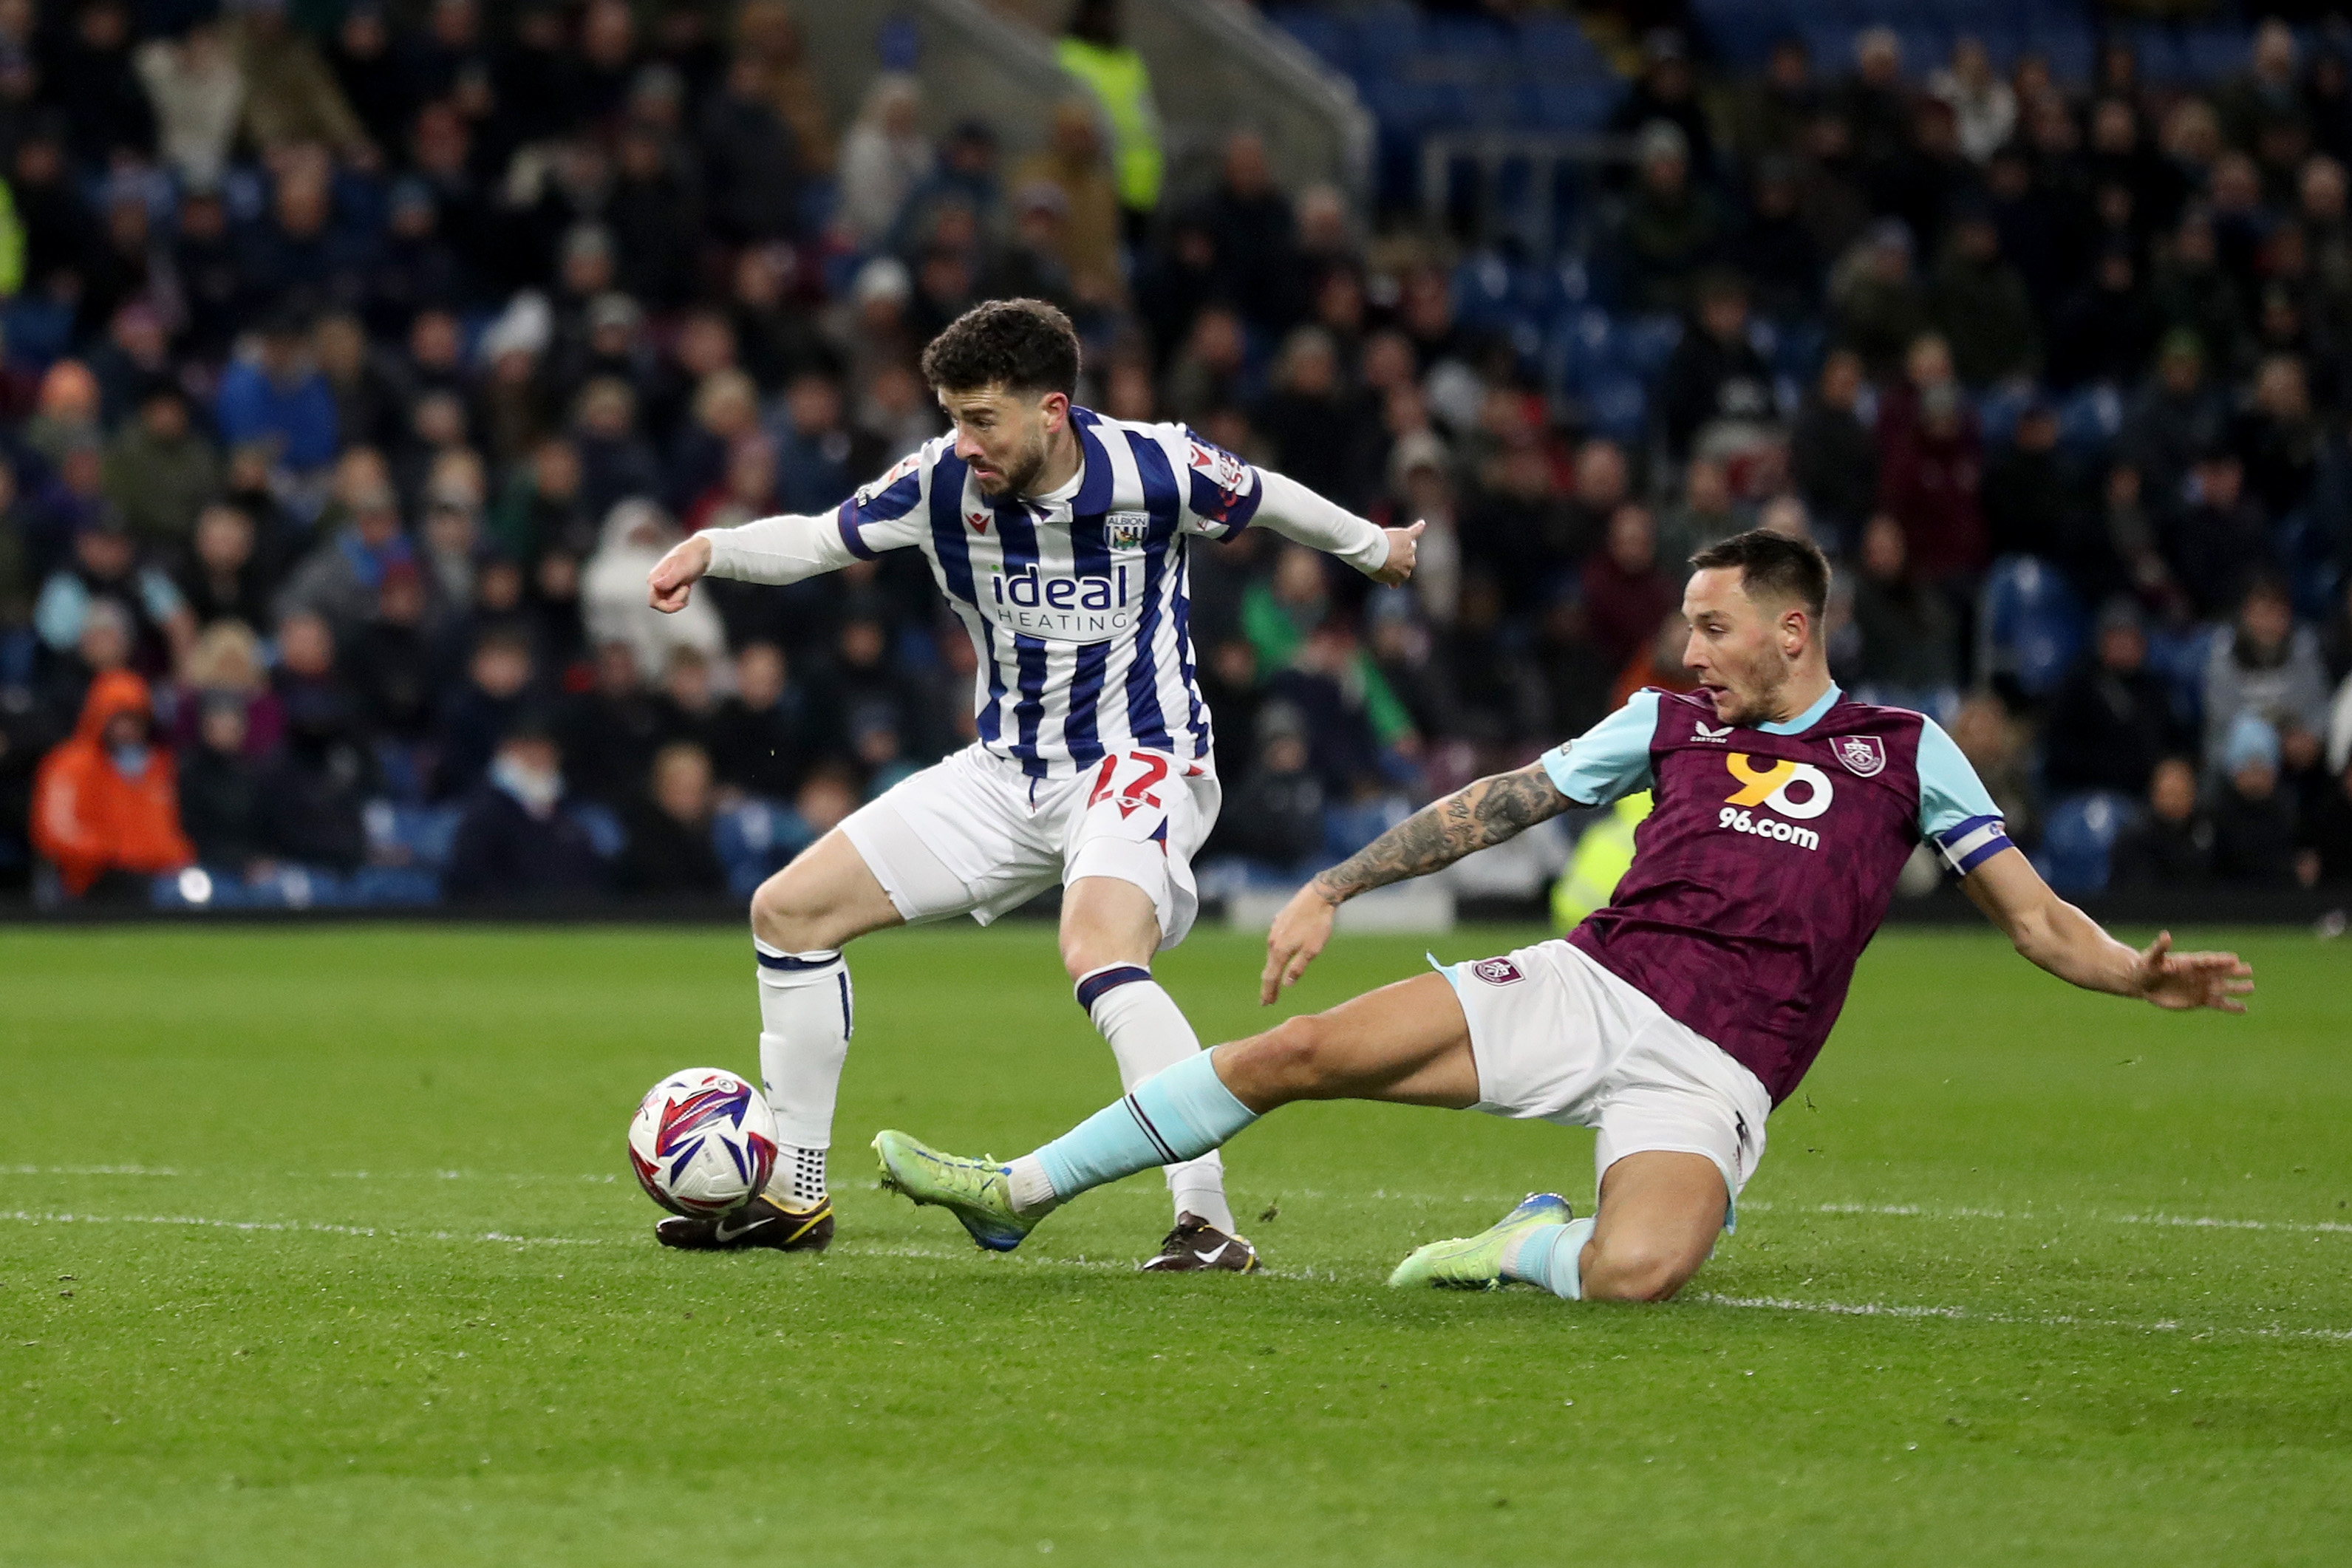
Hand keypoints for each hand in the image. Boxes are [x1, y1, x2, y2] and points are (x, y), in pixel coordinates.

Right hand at [648, 533, 712, 612]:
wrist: (700, 553)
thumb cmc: (690, 557)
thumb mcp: (681, 568)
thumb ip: (669, 579)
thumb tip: (655, 586)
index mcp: (654, 578)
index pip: (653, 601)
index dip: (667, 606)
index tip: (681, 603)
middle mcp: (656, 583)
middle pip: (661, 605)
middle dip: (676, 601)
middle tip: (686, 589)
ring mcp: (663, 587)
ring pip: (669, 604)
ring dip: (680, 598)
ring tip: (686, 585)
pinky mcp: (671, 589)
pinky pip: (675, 601)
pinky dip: (683, 598)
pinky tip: (687, 587)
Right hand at [1260, 881, 1339, 1004]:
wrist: (1318, 895)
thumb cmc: (1318, 924)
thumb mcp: (1312, 950)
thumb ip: (1298, 968)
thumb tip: (1286, 984)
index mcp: (1280, 951)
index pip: (1271, 977)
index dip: (1268, 992)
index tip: (1265, 1004)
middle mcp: (1273, 941)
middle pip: (1269, 967)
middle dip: (1269, 984)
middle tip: (1268, 998)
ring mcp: (1274, 930)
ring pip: (1272, 953)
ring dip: (1273, 967)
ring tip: (1274, 978)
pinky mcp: (1279, 921)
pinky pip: (1276, 941)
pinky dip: (1276, 952)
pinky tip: (1280, 952)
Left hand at [1368, 520, 1424, 586]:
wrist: (1373, 554)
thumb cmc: (1375, 566)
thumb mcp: (1383, 577)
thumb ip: (1392, 579)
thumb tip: (1395, 586)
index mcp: (1404, 575)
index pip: (1404, 571)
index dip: (1395, 566)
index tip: (1387, 564)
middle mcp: (1410, 563)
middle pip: (1408, 558)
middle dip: (1399, 556)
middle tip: (1385, 553)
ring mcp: (1409, 549)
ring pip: (1410, 545)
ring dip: (1402, 544)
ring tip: (1390, 542)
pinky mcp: (1406, 536)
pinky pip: (1415, 531)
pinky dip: (1418, 527)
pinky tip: (1422, 524)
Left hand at [2131, 931, 2252, 1011]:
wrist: (2144, 983)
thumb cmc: (2146, 967)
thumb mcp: (2152, 958)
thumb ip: (2160, 948)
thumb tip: (2166, 935)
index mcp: (2190, 962)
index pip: (2208, 960)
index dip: (2220, 960)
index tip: (2233, 959)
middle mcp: (2200, 974)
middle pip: (2220, 972)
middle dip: (2234, 971)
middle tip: (2249, 970)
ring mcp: (2202, 987)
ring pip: (2223, 987)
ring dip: (2236, 988)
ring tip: (2251, 987)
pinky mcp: (2200, 1000)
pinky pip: (2219, 1003)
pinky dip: (2231, 1006)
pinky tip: (2244, 1009)